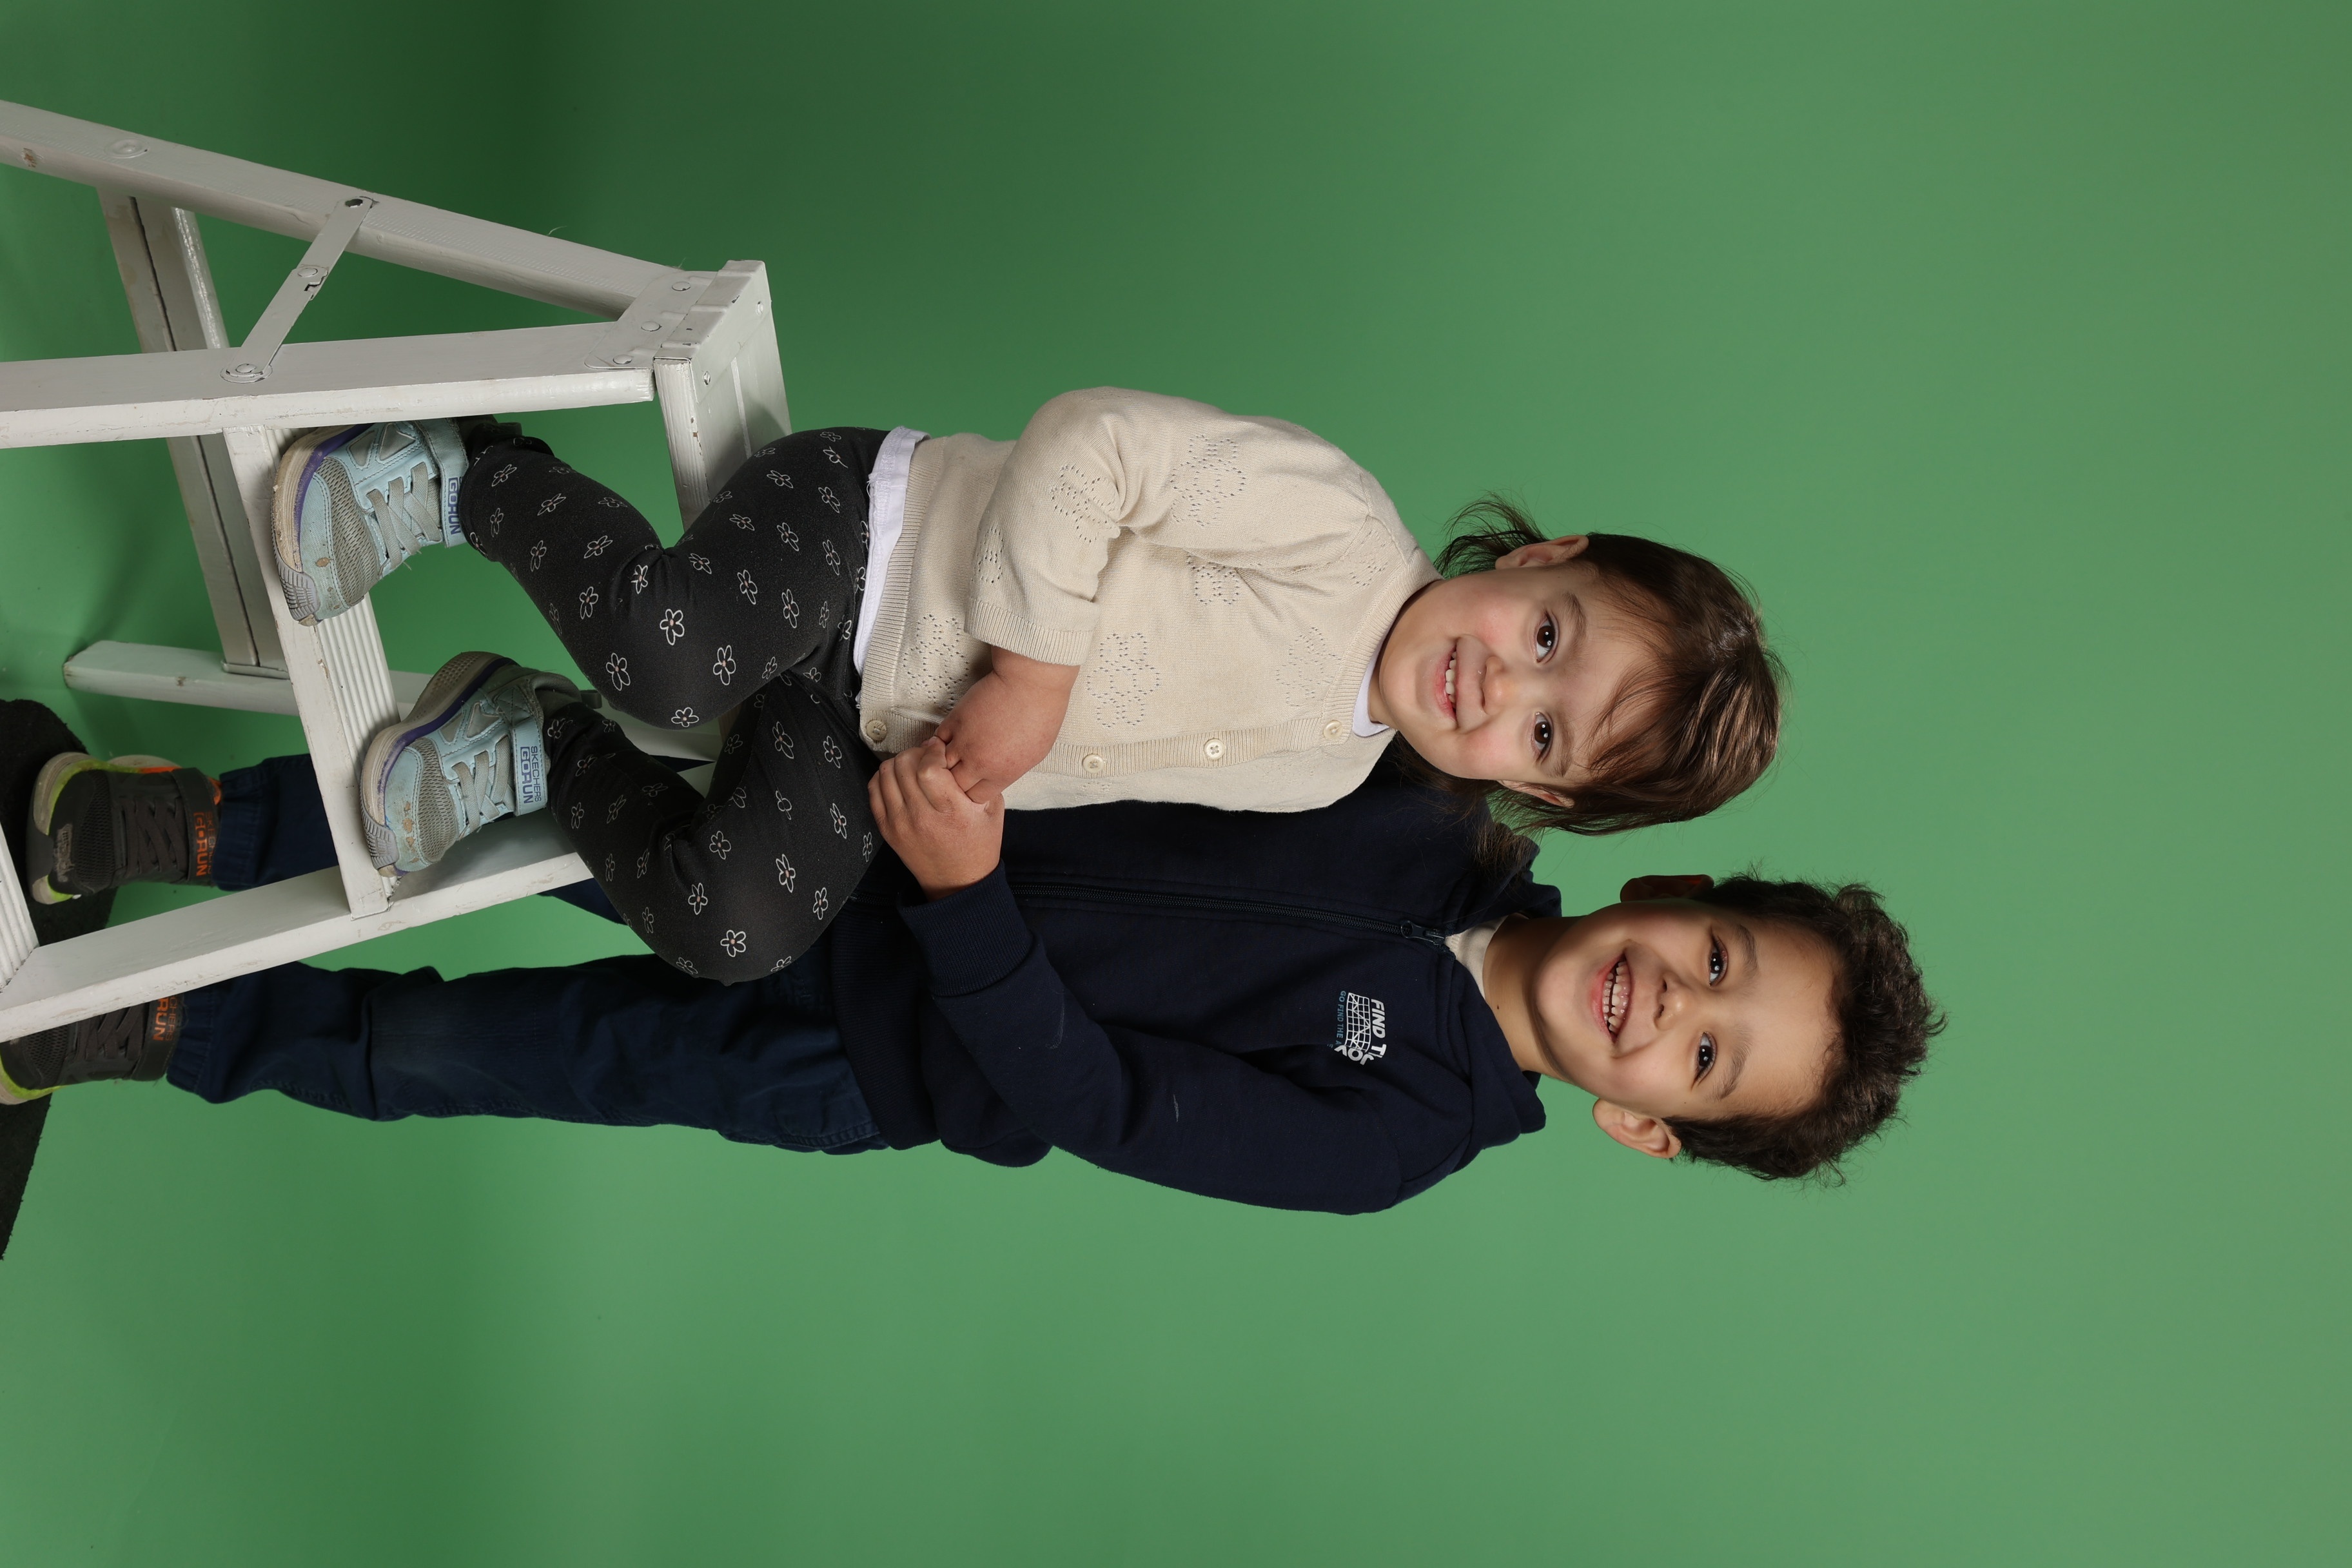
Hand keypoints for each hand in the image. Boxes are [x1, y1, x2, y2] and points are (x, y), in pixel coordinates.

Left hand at [869, 738, 1004, 899]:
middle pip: (904, 765)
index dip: (933, 751)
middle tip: (927, 757)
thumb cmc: (979, 843)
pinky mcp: (886, 829)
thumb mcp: (993, 809)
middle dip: (916, 753)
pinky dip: (884, 777)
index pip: (928, 768)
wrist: (958, 881)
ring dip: (900, 762)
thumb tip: (951, 750)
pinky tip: (900, 780)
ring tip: (914, 768)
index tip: (940, 751)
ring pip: (886, 772)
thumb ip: (976, 778)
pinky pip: (874, 789)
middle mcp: (922, 817)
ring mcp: (900, 824)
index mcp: (953, 812)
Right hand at [932, 647, 1076, 803]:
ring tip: (943, 760)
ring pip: (938, 766)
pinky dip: (938, 742)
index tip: (971, 786)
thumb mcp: (1033, 754)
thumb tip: (994, 776)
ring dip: (940, 763)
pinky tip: (944, 741)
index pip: (975, 798)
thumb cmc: (1041, 715)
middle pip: (952, 787)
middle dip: (953, 783)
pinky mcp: (955, 721)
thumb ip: (1009, 770)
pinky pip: (936, 740)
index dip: (971, 793)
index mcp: (1003, 774)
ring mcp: (965, 742)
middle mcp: (980, 763)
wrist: (1031, 684)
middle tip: (953, 775)